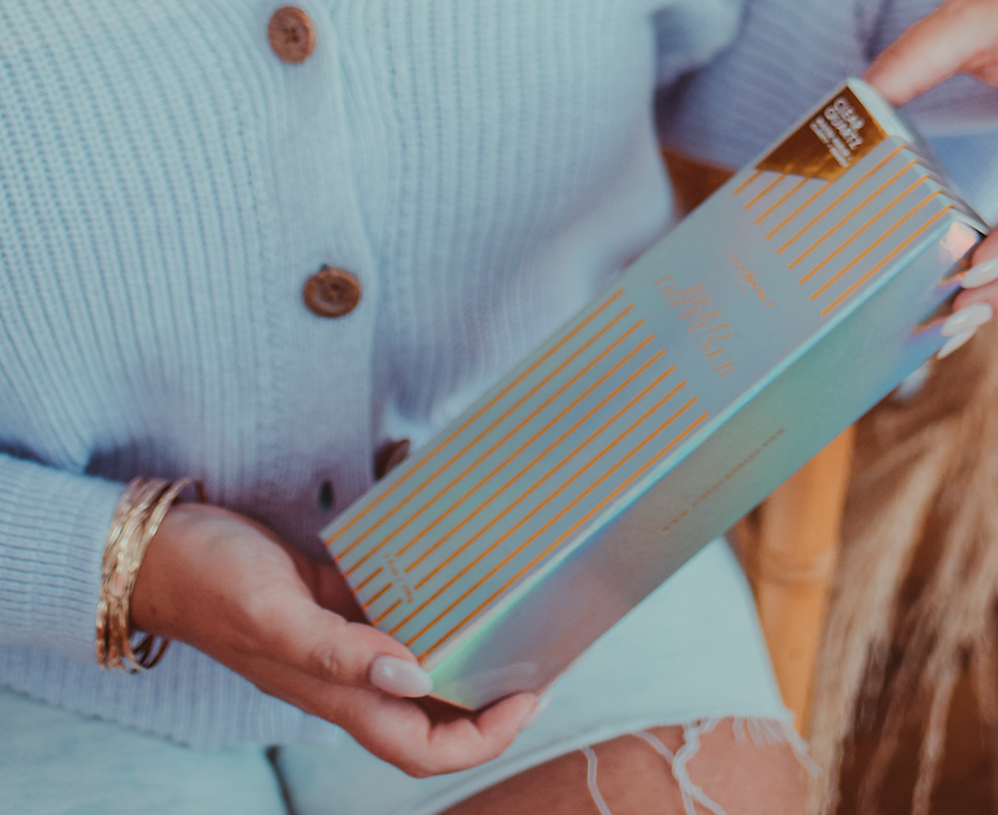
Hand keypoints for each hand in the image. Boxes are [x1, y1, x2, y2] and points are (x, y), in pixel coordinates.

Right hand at [130, 499, 540, 774]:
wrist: (159, 550)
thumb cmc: (210, 582)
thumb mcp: (274, 614)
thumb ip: (338, 652)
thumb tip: (415, 674)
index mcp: (334, 695)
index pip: (422, 749)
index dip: (480, 740)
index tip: (528, 698)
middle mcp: (343, 677)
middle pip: (429, 717)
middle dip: (487, 702)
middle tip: (537, 655)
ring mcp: (339, 640)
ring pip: (415, 666)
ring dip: (461, 652)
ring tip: (510, 615)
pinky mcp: (331, 601)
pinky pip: (390, 616)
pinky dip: (425, 603)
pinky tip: (452, 571)